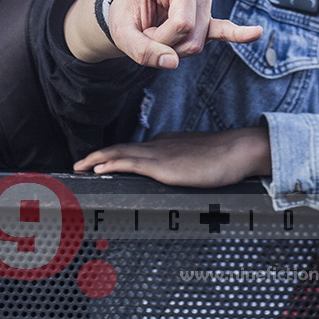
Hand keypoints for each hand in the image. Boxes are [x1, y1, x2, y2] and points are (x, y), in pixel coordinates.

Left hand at [74, 127, 271, 185]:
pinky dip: (112, 164)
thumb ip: (183, 165)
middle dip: (97, 156)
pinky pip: (130, 163)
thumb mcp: (197, 160)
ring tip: (81, 166)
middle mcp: (158, 146)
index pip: (133, 150)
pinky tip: (99, 168)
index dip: (113, 156)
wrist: (239, 150)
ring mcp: (160, 154)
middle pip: (120, 149)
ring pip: (120, 153)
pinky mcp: (164, 166)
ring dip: (97, 159)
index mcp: (165, 145)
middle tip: (79, 164)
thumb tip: (176, 174)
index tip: (98, 162)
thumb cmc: (224, 158)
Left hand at [108, 0, 262, 68]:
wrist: (139, 22)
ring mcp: (202, 2)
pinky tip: (256, 32)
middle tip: (149, 35)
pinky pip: (225, 30)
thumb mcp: (123, 34)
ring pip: (194, 40)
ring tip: (163, 36)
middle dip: (163, 41)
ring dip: (176, 49)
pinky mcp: (210, 21)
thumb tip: (172, 62)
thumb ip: (142, 50)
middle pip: (182, 25)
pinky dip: (240, 34)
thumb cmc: (129, 20)